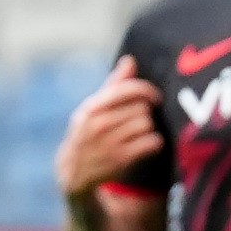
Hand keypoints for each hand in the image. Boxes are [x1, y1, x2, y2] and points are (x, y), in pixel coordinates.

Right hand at [56, 56, 164, 198]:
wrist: (75, 170)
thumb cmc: (90, 132)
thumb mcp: (94, 108)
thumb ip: (114, 84)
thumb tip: (130, 60)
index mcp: (92, 107)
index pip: (126, 89)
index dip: (147, 90)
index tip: (155, 97)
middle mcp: (98, 123)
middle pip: (141, 108)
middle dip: (145, 113)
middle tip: (138, 121)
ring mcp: (109, 141)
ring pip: (147, 124)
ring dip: (149, 128)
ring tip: (139, 133)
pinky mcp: (122, 159)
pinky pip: (153, 142)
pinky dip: (154, 143)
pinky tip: (145, 145)